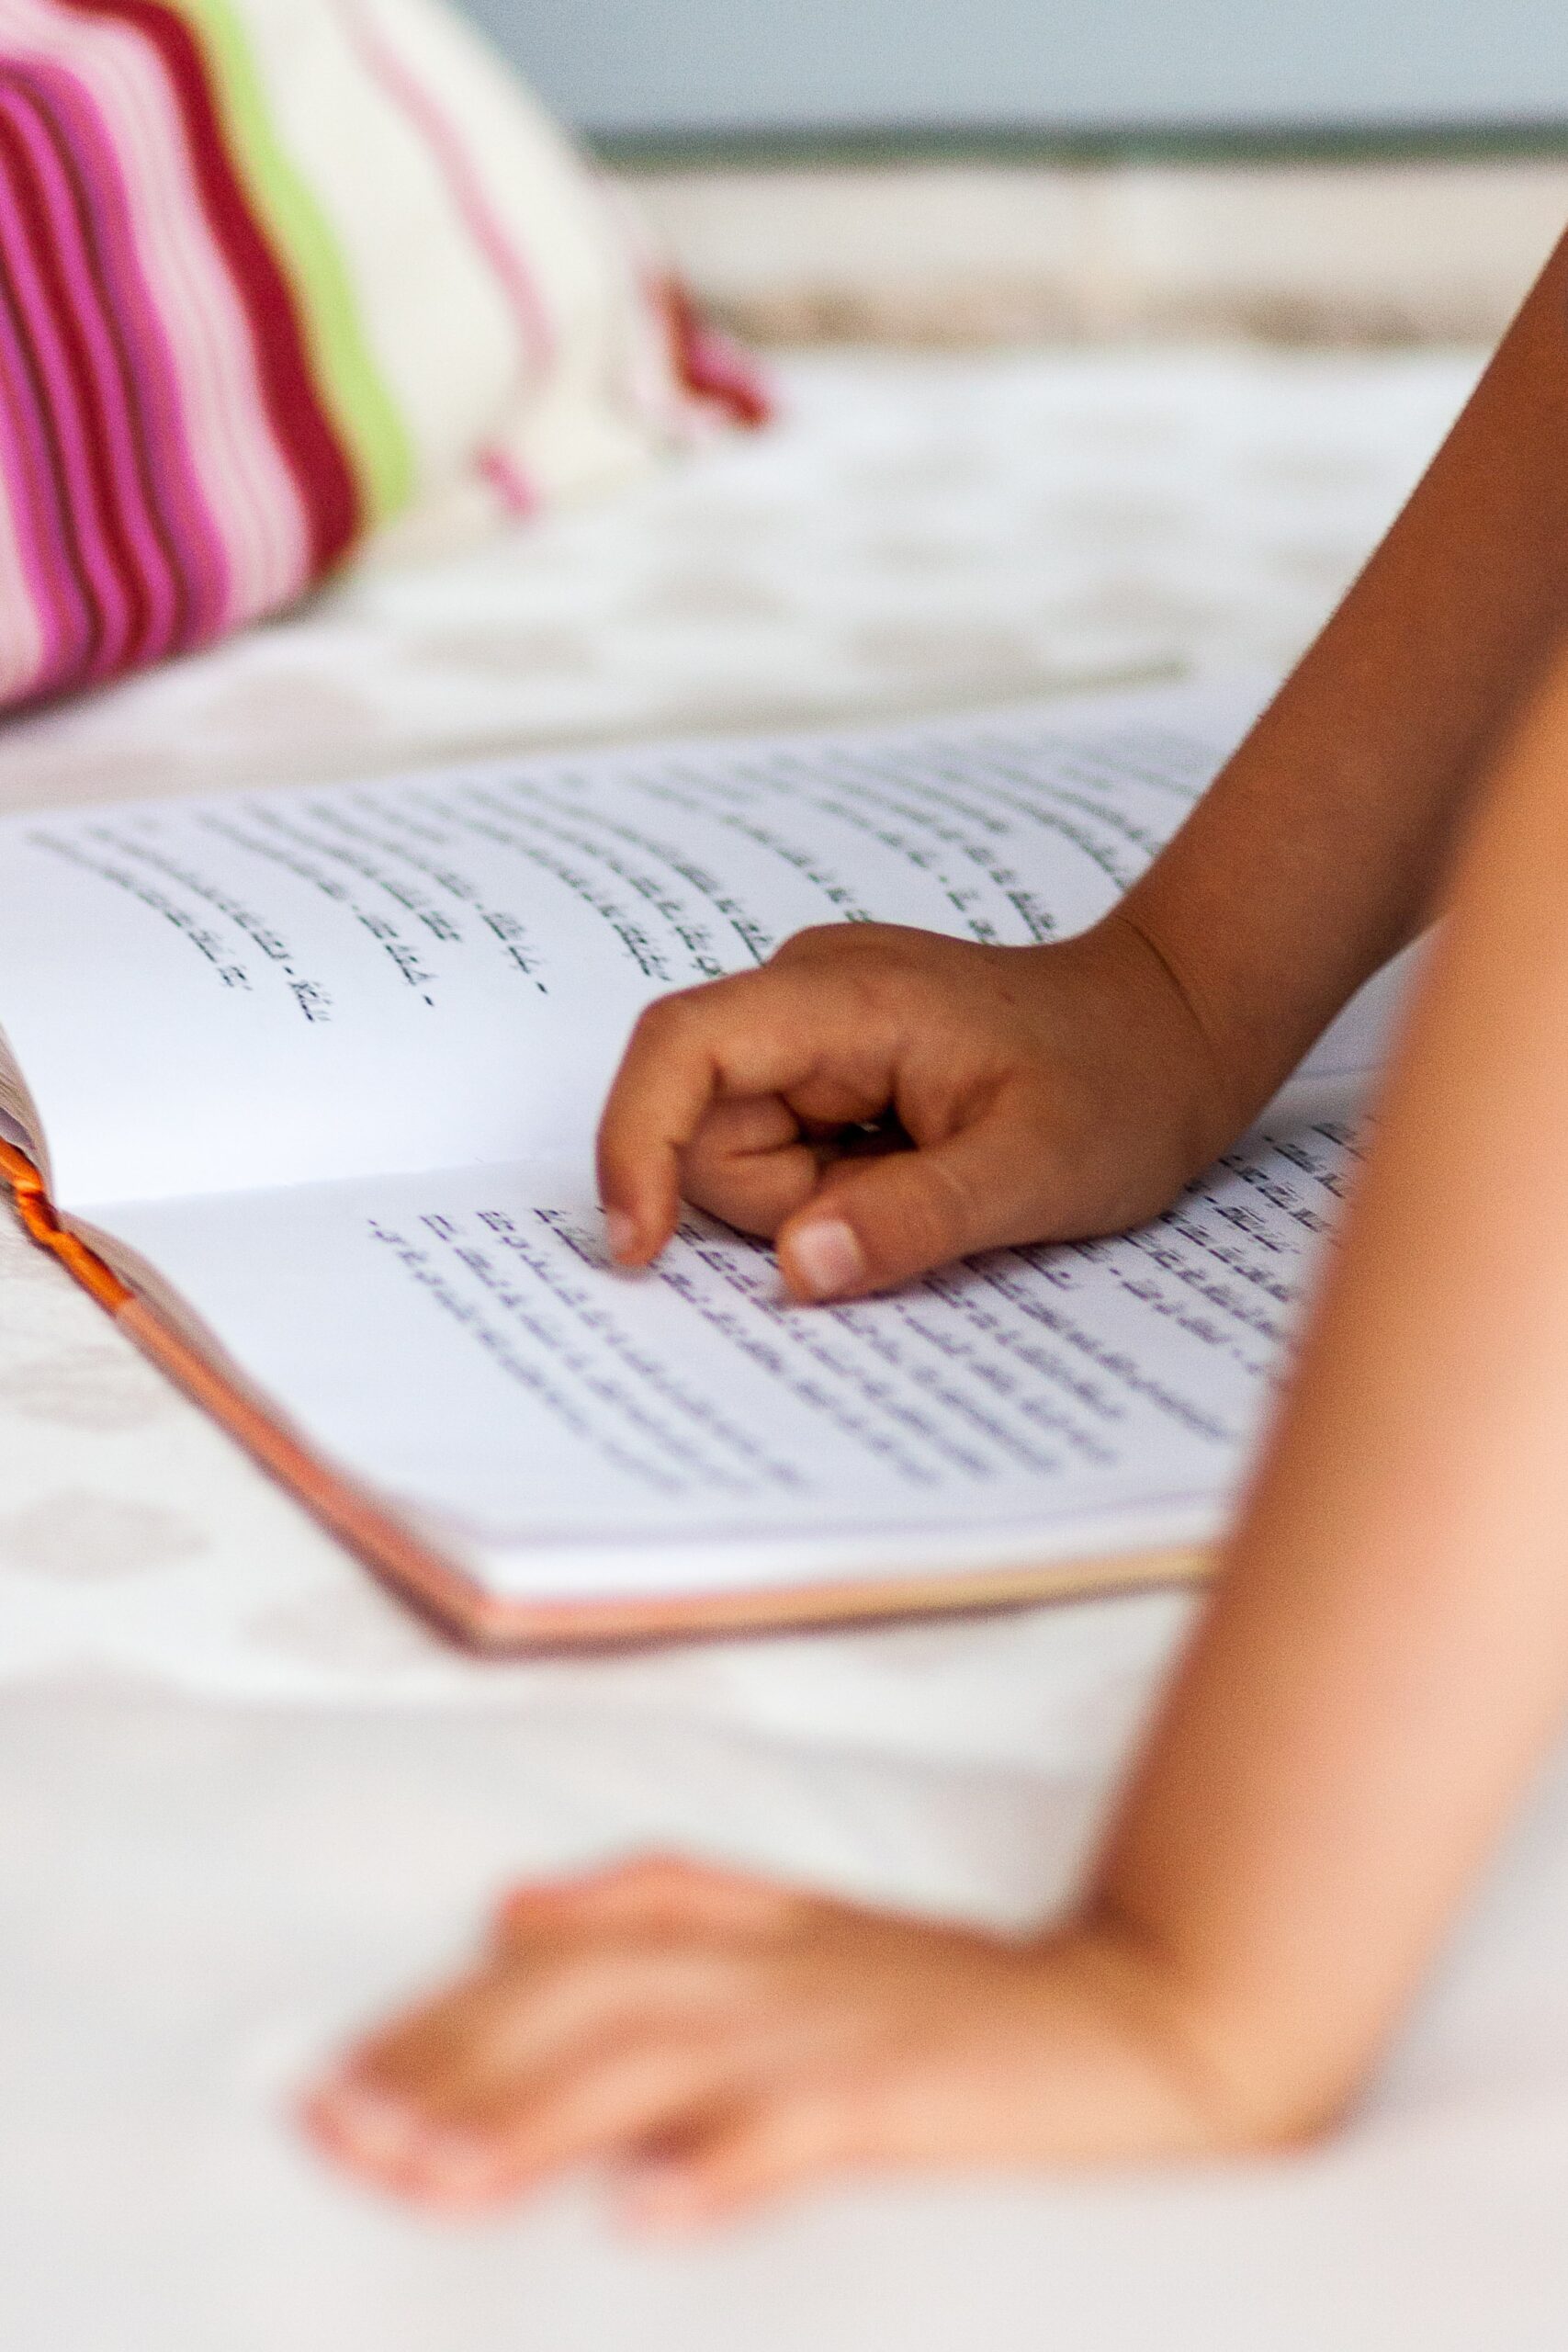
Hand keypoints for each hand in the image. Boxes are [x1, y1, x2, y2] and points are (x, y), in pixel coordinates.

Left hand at [302, 1854, 1271, 2228]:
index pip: (561, 1956)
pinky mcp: (916, 2096)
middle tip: (342, 2136)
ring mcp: (844, 2027)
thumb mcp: (810, 1931)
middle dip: (451, 2069)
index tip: (339, 2080)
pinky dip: (722, 2167)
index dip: (444, 2013)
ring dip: (536, 2117)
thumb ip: (669, 1901)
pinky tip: (643, 2218)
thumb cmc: (969, 2000)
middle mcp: (774, 1965)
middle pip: (580, 2003)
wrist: (1158, 2013)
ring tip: (434, 2179)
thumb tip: (516, 1904)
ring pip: (659, 2059)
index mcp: (746, 1928)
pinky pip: (805, 2130)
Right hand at [596, 911, 1241, 1301]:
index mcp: (843, 996)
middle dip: (786, 1201)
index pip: (681, 1048)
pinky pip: (782, 1149)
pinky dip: (834, 1187)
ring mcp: (813, 1026)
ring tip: (929, 1180)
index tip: (640, 1251)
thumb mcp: (1038, 1172)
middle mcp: (806, 993)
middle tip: (910, 1200)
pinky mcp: (827, 1060)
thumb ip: (914, 1219)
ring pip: (740, 1151)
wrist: (1174, 1028)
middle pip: (706, 1126)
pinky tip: (917, 1167)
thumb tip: (794, 1270)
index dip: (637, 1146)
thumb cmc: (1122, 1084)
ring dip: (818, 1200)